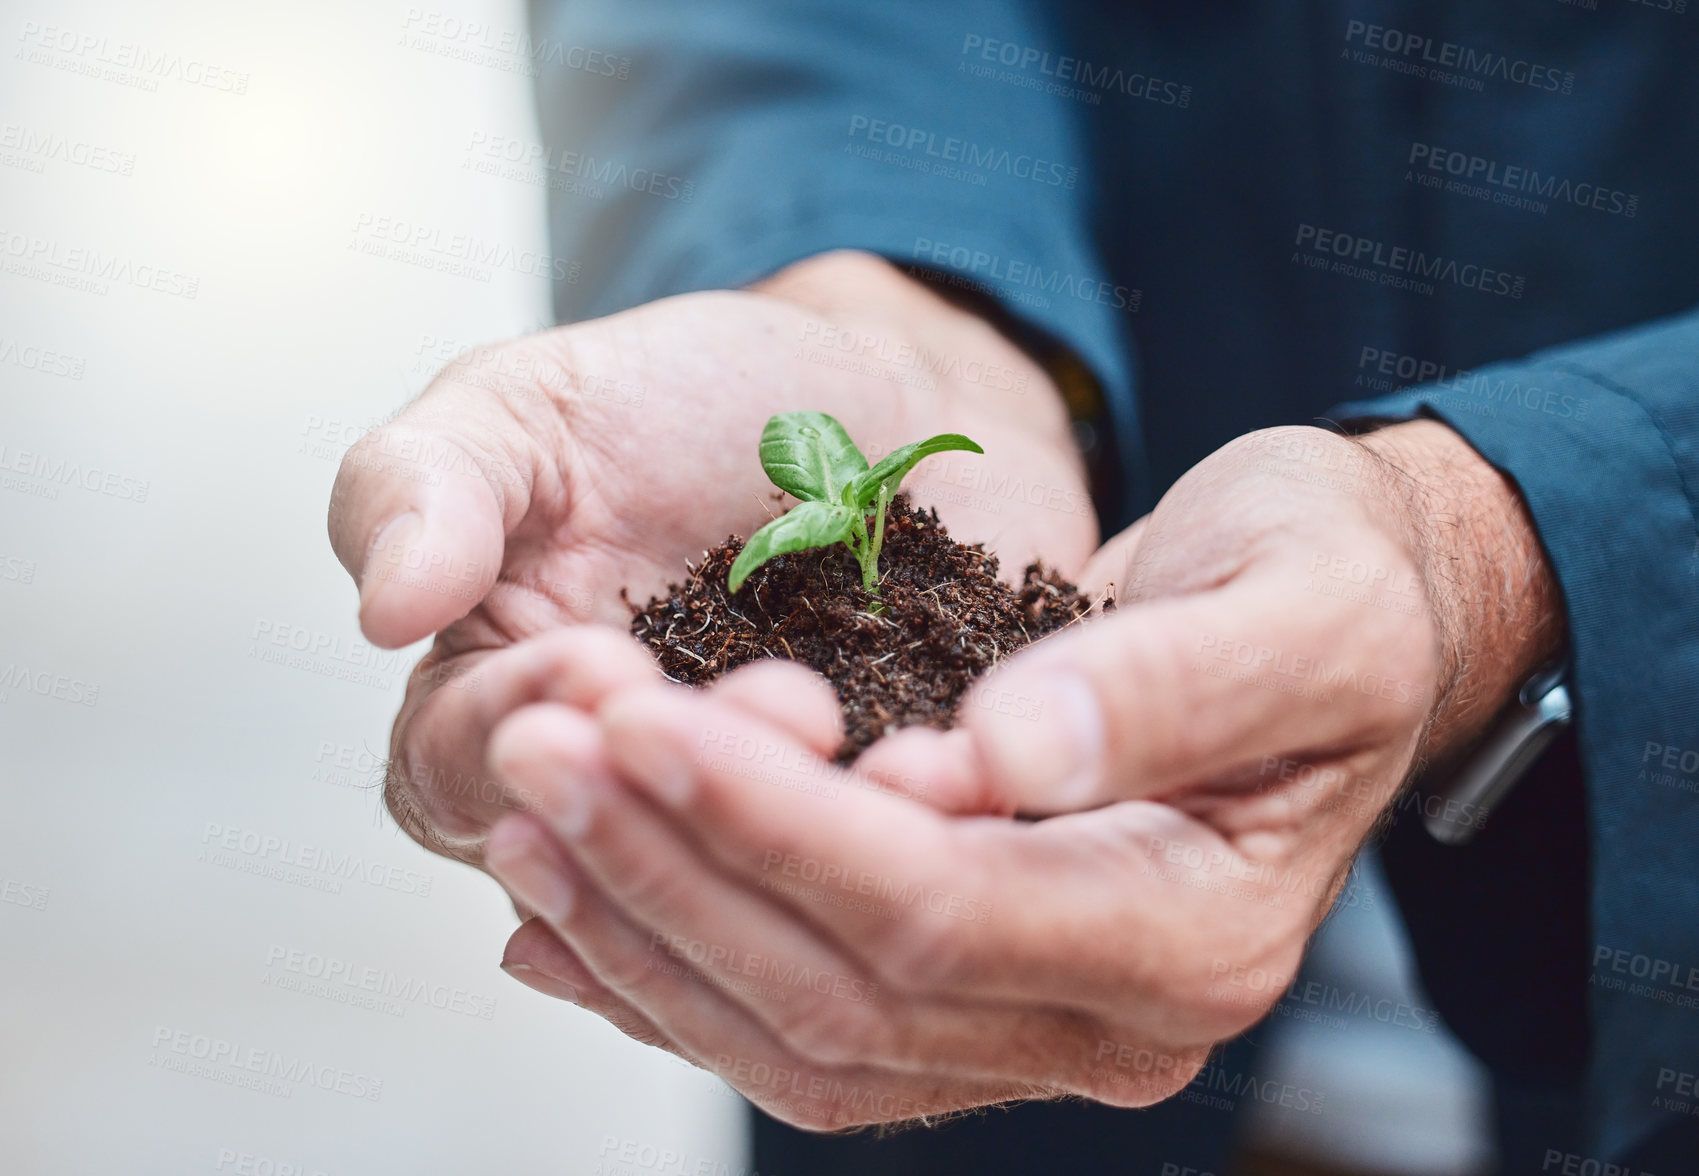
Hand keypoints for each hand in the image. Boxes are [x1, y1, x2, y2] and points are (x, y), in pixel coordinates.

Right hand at [325, 251, 1095, 862]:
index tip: (600, 659)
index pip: (463, 774)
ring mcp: (756, 823)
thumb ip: (429, 485)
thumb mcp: (531, 407)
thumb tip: (380, 606)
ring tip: (851, 728)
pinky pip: (895, 864)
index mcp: (505, 708)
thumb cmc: (682, 400)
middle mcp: (626, 797)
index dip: (524, 730)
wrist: (880, 395)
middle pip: (616, 859)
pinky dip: (921, 827)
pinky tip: (950, 767)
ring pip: (754, 887)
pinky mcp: (888, 824)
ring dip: (798, 830)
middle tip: (773, 703)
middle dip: (687, 793)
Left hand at [480, 420, 1563, 1126]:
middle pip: (847, 995)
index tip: (642, 715)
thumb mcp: (1294, 606)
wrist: (1337, 620)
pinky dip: (673, 971)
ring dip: (646, 929)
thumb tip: (1002, 760)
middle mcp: (1113, 1015)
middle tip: (534, 751)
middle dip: (674, 871)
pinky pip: (801, 1024)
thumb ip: (1166, 686)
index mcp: (1198, 932)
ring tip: (520, 817)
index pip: (944, 913)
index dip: (779, 826)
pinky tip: (563, 915)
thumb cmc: (1327, 591)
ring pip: (803, 1034)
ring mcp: (1036, 1022)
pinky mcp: (970, 989)